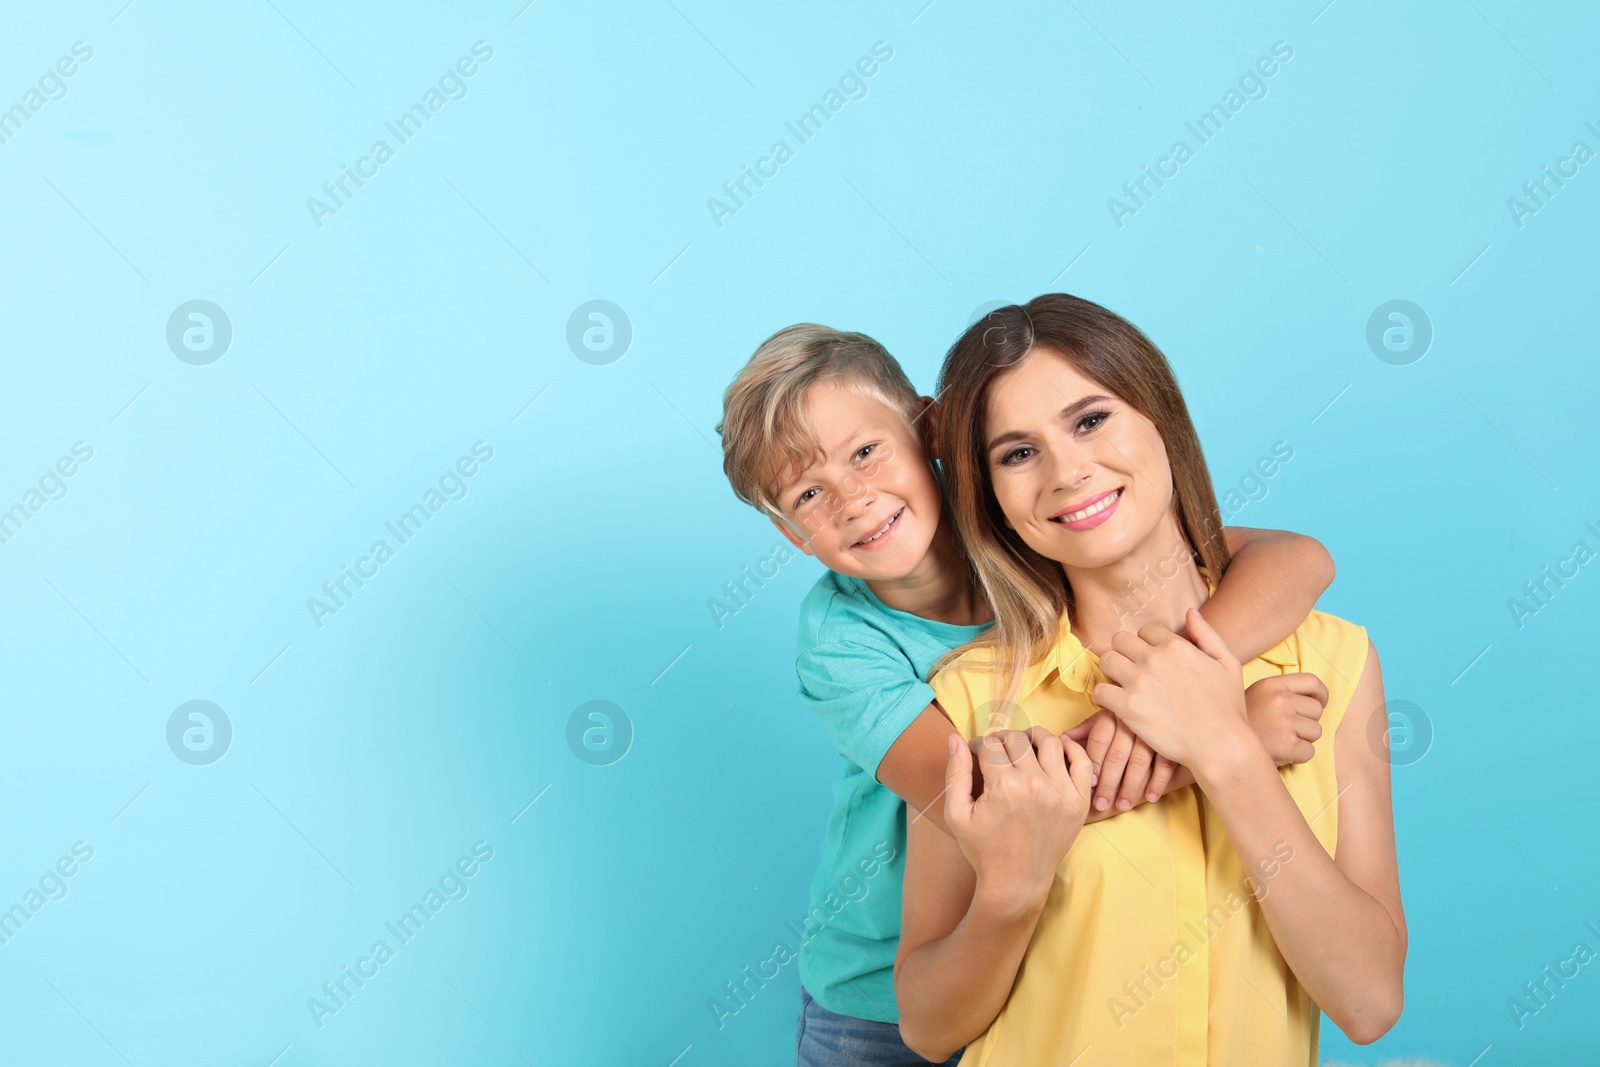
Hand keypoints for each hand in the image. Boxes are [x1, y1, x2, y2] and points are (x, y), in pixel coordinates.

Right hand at [944, 728, 1094, 915]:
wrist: (1016, 881)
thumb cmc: (984, 849)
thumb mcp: (957, 814)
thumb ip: (955, 773)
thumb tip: (955, 738)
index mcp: (1003, 787)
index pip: (989, 744)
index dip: (977, 746)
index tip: (975, 755)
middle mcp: (1035, 785)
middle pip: (1016, 739)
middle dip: (1001, 741)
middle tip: (996, 754)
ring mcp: (1061, 793)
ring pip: (1049, 741)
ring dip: (1031, 739)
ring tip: (1022, 750)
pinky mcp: (1078, 802)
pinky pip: (1081, 761)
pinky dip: (1070, 748)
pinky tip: (1054, 753)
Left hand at [1064, 710, 1179, 810]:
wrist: (1180, 695)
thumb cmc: (1137, 705)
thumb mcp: (1113, 710)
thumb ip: (1089, 725)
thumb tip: (1064, 739)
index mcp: (1114, 710)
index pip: (1099, 740)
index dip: (1093, 763)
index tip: (1088, 785)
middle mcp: (1133, 718)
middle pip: (1116, 754)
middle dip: (1108, 782)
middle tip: (1101, 804)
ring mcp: (1155, 728)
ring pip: (1139, 761)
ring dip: (1131, 787)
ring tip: (1123, 806)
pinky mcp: (1176, 737)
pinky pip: (1165, 762)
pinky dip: (1158, 781)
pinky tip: (1151, 797)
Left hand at [1091, 608, 1253, 774]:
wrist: (1221, 745)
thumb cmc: (1228, 708)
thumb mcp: (1228, 664)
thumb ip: (1207, 635)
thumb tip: (1189, 612)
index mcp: (1176, 646)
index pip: (1145, 631)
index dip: (1145, 645)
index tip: (1149, 661)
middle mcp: (1154, 658)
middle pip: (1119, 640)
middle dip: (1123, 653)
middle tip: (1129, 671)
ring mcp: (1139, 681)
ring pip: (1106, 660)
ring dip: (1111, 672)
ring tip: (1120, 686)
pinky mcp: (1127, 706)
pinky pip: (1099, 691)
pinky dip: (1103, 697)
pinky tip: (1115, 705)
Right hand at [1245, 673, 1327, 765]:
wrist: (1221, 745)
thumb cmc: (1242, 723)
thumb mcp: (1257, 696)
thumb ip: (1282, 692)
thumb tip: (1316, 699)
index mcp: (1272, 685)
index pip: (1312, 682)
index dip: (1321, 695)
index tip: (1320, 703)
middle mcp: (1280, 700)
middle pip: (1317, 710)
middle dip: (1307, 722)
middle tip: (1285, 729)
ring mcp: (1284, 722)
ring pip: (1316, 732)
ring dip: (1302, 740)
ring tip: (1280, 740)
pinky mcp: (1288, 744)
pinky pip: (1309, 751)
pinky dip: (1298, 756)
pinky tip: (1280, 753)